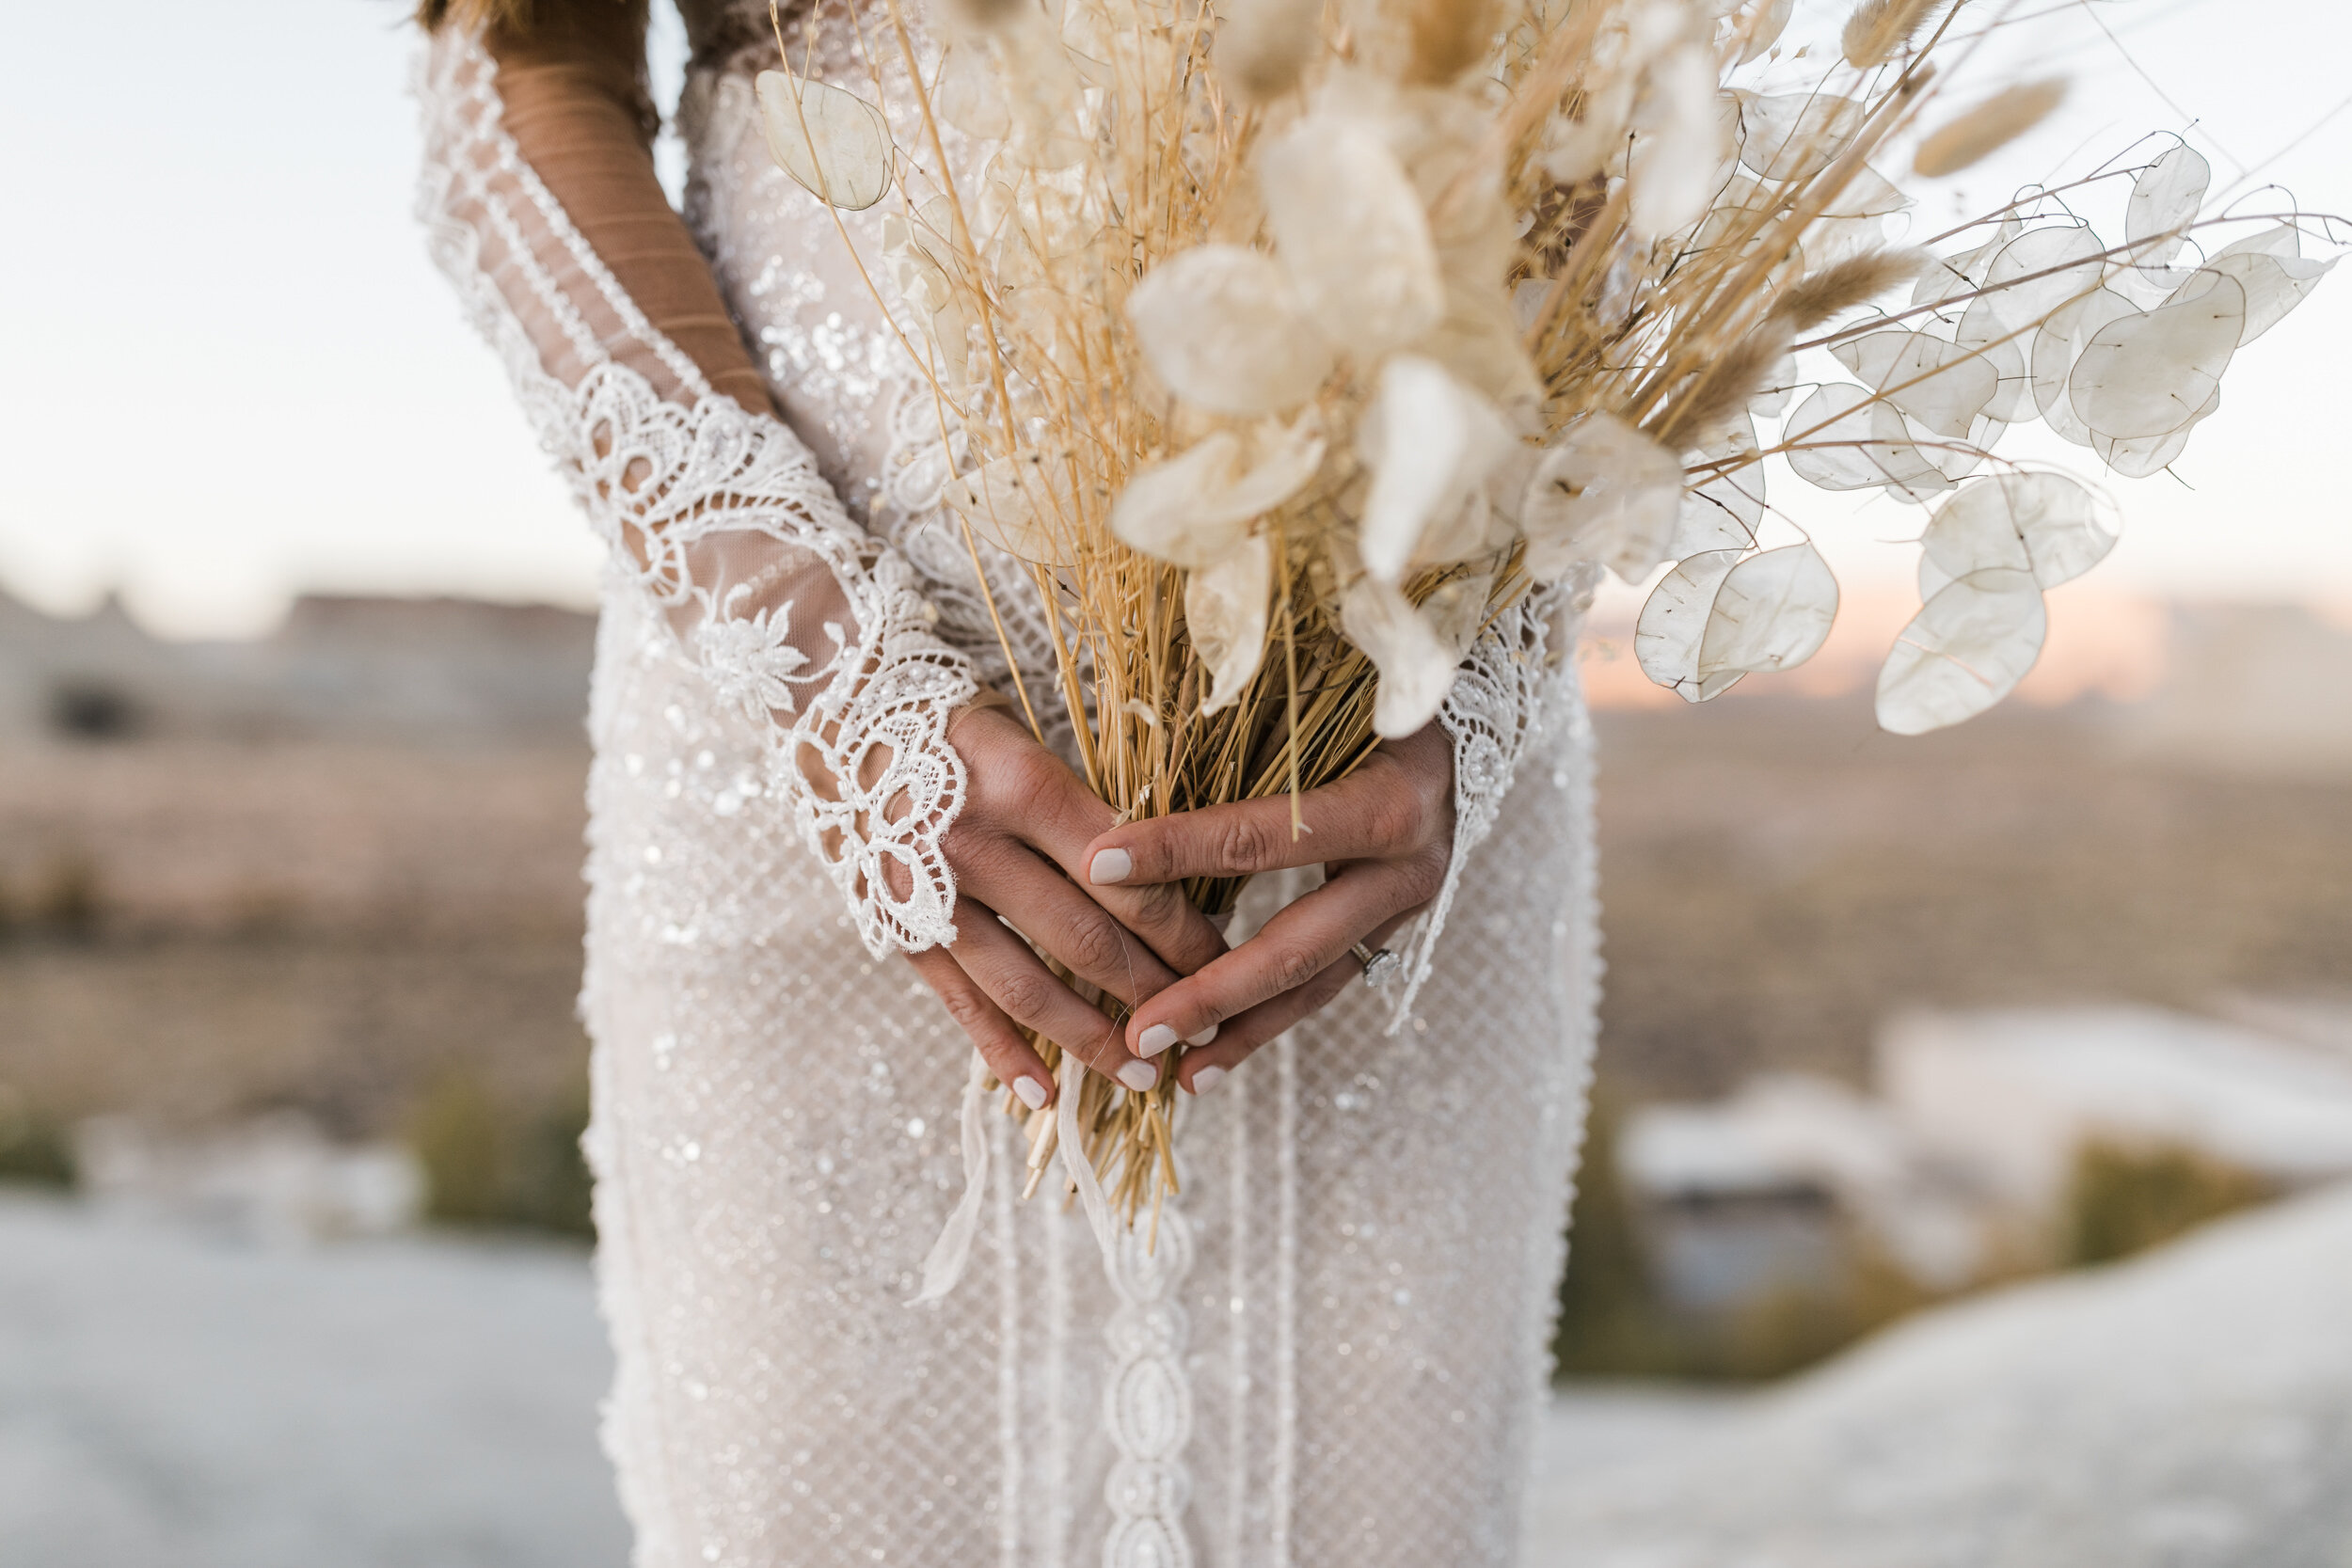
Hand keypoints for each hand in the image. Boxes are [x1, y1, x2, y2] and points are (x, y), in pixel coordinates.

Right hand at [903, 703, 1228, 1108]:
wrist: (835, 714)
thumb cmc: (954, 724)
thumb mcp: (1028, 742)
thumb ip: (1086, 812)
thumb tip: (1163, 888)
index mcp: (1023, 788)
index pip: (1125, 876)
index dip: (1182, 930)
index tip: (1225, 960)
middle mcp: (975, 845)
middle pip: (1085, 939)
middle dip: (1154, 991)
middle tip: (1202, 1029)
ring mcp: (930, 896)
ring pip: (1026, 986)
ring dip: (1090, 1038)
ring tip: (1141, 1074)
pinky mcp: (898, 929)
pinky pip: (961, 1003)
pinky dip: (1004, 1053)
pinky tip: (1045, 1094)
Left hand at [1078, 723, 1454, 1092]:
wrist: (1471, 719)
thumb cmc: (1392, 684)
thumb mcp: (1346, 686)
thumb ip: (1267, 706)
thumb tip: (1158, 719)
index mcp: (1391, 804)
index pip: (1266, 835)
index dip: (1181, 848)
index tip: (1099, 861)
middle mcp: (1406, 868)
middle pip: (1295, 946)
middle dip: (1211, 993)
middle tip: (1137, 1030)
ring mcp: (1403, 906)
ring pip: (1313, 983)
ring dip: (1240, 1030)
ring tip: (1173, 1071)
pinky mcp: (1390, 924)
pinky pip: (1324, 980)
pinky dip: (1266, 1017)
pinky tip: (1212, 1051)